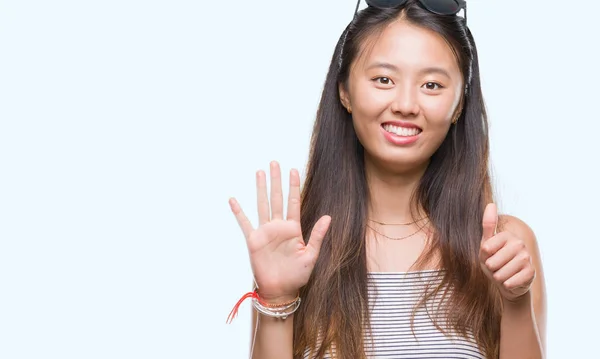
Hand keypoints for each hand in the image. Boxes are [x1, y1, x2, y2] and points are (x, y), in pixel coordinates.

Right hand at [229, 161, 331, 301]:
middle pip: (277, 198)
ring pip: (262, 205)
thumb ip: (318, 236)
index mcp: (293, 229)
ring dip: (261, 189)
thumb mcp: (311, 255)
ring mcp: (265, 232)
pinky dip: (238, 212)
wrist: (280, 290)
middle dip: (276, 180)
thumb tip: (328, 217)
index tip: (294, 170)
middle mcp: (278, 227)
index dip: (294, 186)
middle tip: (274, 163)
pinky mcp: (253, 240)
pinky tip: (233, 200)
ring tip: (259, 172)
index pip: (293, 202)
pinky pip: (245, 223)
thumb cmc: (297, 275)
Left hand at [479, 203, 535, 302]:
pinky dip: (506, 284)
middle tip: (496, 267)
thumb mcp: (486, 245)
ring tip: (503, 273)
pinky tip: (510, 281)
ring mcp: (527, 258)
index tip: (489, 255)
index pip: (486, 248)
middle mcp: (519, 244)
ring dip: (498, 277)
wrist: (507, 282)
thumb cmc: (494, 261)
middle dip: (491, 268)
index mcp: (507, 235)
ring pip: (501, 273)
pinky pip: (510, 282)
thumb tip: (491, 204)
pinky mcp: (531, 273)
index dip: (484, 256)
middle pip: (492, 262)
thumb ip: (488, 226)